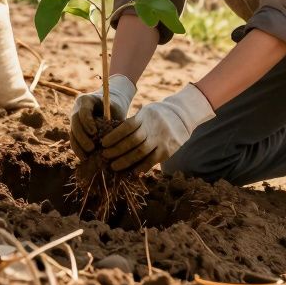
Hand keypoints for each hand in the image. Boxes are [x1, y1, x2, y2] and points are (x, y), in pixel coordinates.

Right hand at [69, 75, 136, 155]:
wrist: (110, 105)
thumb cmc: (115, 107)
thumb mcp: (115, 109)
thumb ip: (111, 118)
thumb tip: (111, 136)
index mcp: (85, 101)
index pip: (83, 111)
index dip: (87, 122)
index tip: (94, 132)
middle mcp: (76, 110)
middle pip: (75, 124)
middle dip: (81, 137)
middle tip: (91, 148)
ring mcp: (74, 121)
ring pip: (72, 134)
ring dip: (78, 146)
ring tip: (86, 158)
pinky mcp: (75, 131)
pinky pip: (74, 141)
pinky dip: (78, 150)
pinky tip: (84, 158)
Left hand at [100, 83, 214, 173]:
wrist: (183, 116)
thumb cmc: (157, 115)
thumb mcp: (145, 113)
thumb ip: (133, 123)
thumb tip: (113, 137)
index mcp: (144, 116)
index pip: (127, 126)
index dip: (114, 136)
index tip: (103, 143)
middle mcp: (153, 127)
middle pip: (132, 141)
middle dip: (117, 150)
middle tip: (105, 156)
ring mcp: (161, 139)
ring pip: (141, 153)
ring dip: (125, 161)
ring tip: (114, 166)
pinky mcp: (167, 150)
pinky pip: (152, 161)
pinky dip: (141, 167)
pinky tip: (132, 172)